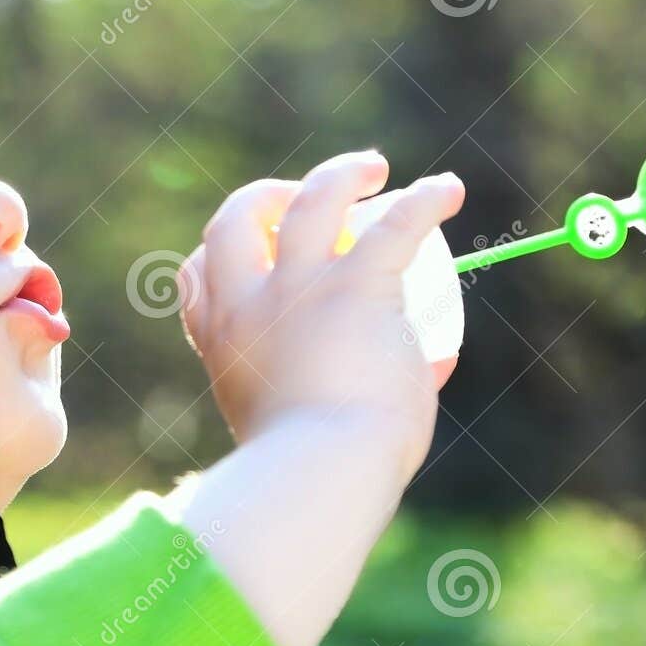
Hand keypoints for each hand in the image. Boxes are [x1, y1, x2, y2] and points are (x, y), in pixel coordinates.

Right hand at [178, 151, 464, 482]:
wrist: (324, 477)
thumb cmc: (311, 476)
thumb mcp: (291, 432)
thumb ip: (330, 402)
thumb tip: (409, 379)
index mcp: (224, 345)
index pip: (196, 277)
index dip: (219, 256)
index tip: (253, 256)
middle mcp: (250, 307)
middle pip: (235, 220)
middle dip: (265, 197)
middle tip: (301, 199)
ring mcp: (301, 291)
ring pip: (312, 199)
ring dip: (341, 174)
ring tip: (372, 168)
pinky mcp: (357, 288)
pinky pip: (397, 225)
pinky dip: (427, 201)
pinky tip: (448, 192)